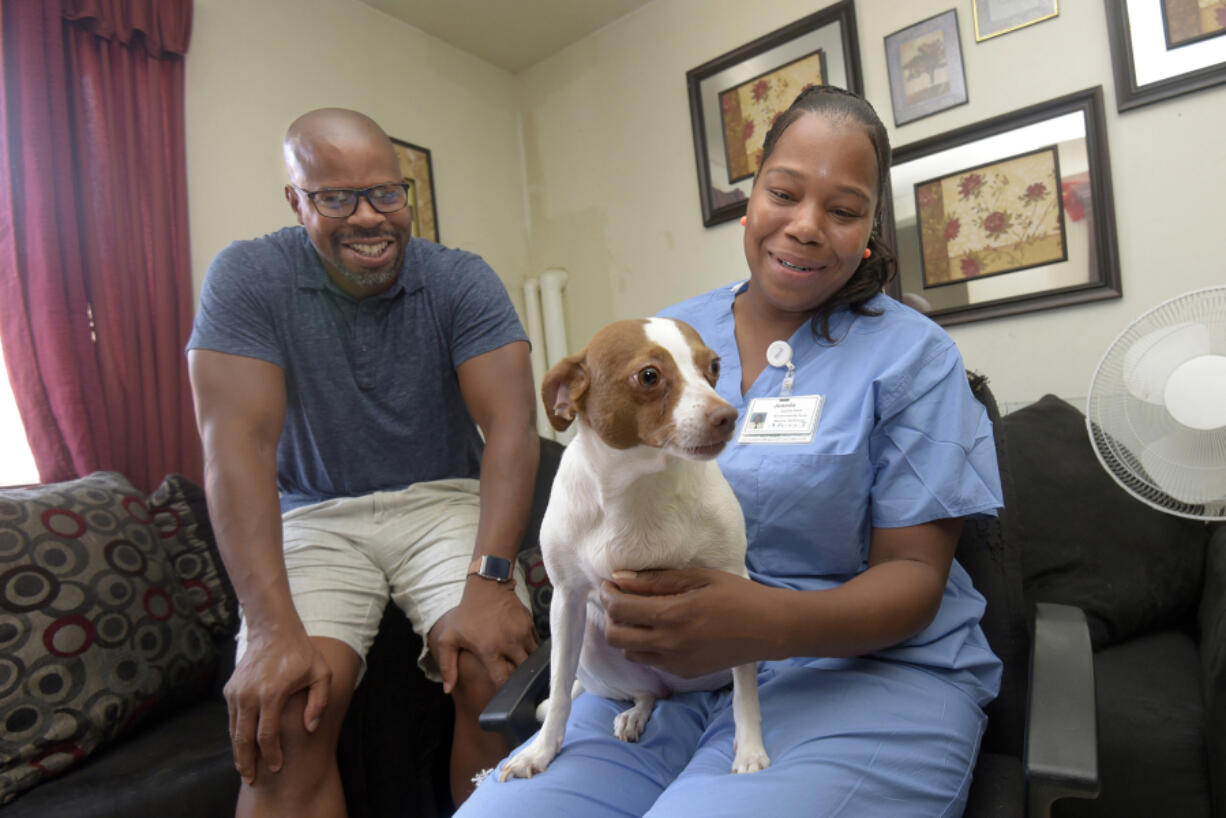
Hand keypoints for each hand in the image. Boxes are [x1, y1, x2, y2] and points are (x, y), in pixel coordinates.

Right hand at [224, 624, 330, 784]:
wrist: (273, 630)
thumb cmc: (301, 653)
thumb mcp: (321, 673)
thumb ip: (318, 702)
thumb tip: (310, 728)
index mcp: (272, 693)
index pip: (267, 735)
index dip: (271, 755)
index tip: (276, 767)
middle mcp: (249, 695)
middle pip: (243, 739)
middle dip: (247, 762)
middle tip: (252, 778)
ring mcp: (236, 692)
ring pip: (233, 730)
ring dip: (238, 751)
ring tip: (245, 767)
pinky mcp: (230, 689)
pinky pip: (231, 718)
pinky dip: (235, 733)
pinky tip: (242, 744)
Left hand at [431, 577, 538, 694]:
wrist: (487, 585)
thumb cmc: (466, 613)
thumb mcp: (449, 638)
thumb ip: (447, 666)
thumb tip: (448, 690)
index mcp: (489, 649)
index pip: (503, 680)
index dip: (503, 689)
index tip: (500, 691)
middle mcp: (509, 643)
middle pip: (523, 672)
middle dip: (519, 680)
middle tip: (513, 683)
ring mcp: (522, 633)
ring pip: (533, 659)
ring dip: (528, 666)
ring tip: (520, 669)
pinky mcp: (530, 625)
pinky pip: (537, 645)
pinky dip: (532, 652)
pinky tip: (523, 653)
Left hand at [599, 568, 778, 676]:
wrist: (769, 629)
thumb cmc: (737, 595)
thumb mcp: (698, 577)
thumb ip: (656, 580)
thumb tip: (620, 578)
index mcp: (673, 615)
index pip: (619, 609)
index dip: (607, 595)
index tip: (610, 583)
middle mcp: (670, 644)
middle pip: (615, 636)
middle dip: (610, 616)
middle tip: (620, 599)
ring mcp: (676, 663)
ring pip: (629, 652)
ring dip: (626, 633)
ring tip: (639, 614)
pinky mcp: (684, 673)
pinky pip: (651, 661)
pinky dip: (646, 646)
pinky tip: (661, 629)